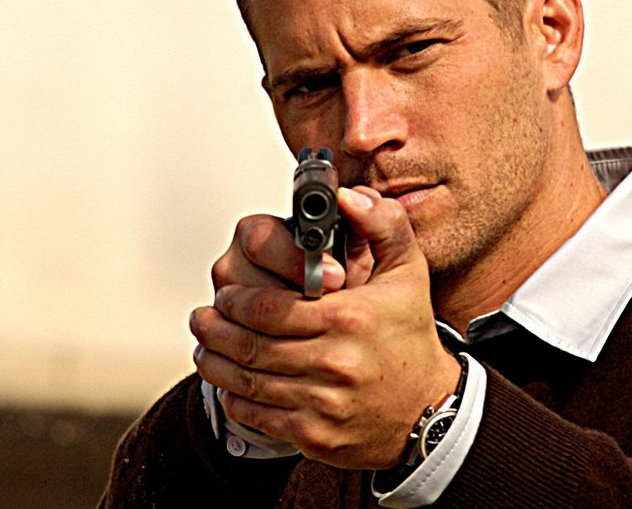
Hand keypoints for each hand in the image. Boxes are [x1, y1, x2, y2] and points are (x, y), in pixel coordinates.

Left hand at [191, 186, 460, 468]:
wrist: (429, 412)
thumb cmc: (409, 336)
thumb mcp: (408, 271)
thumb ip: (381, 224)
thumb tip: (347, 196)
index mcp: (350, 318)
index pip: (269, 309)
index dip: (236, 301)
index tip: (224, 295)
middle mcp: (335, 362)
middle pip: (251, 345)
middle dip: (216, 329)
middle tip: (202, 317)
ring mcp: (323, 403)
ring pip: (247, 381)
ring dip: (216, 362)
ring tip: (205, 346)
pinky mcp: (314, 435)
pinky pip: (257, 415)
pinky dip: (234, 397)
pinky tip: (228, 382)